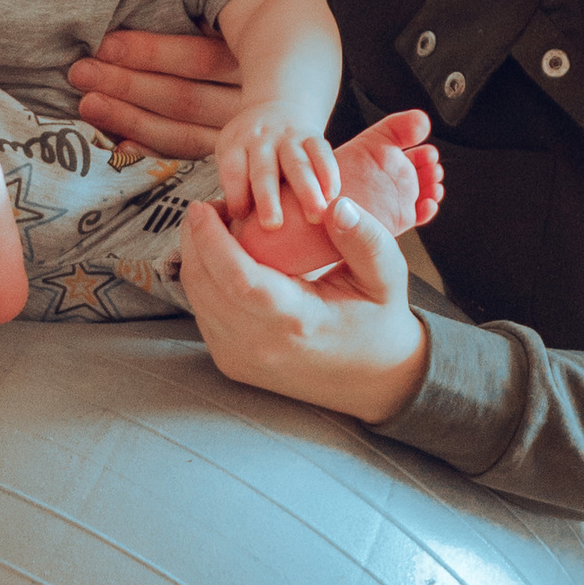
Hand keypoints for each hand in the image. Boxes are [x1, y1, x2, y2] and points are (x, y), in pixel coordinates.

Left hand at [65, 29, 242, 161]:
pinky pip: (185, 158)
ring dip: (128, 117)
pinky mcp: (230, 157)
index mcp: (256, 59)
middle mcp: (253, 102)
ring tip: (87, 102)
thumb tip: (134, 14)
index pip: (197, 60)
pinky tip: (118, 143)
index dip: (150, 53)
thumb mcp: (231, 23)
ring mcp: (244, 137)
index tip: (105, 43)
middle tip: (81, 72)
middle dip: (126, 84)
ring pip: (181, 131)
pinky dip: (150, 150)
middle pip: (183, 97)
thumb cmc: (246, 41)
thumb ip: (199, 14)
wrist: (289, 101)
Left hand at [179, 192, 430, 424]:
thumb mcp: (387, 276)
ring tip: (217, 227)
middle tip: (212, 206)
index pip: (236, 278)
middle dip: (195, 240)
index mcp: (297, 322)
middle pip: (205, 285)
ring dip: (196, 258)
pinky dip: (204, 280)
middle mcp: (260, 346)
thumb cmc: (379, 320)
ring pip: (197, 298)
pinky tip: (222, 258)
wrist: (372, 380)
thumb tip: (337, 204)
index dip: (210, 239)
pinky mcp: (231, 363)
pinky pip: (203, 313)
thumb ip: (366, 238)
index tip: (204, 206)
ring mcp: (240, 359)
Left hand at [213, 101, 343, 231]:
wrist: (275, 109)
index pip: (233, 170)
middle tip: (273, 226)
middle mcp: (261, 140)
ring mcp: (288, 136)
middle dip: (268, 198)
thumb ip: (238, 189)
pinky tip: (334, 195)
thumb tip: (237, 235)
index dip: (235, 193)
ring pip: (297, 163)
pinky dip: (329, 173)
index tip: (240, 217)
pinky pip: (322, 153)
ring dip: (306, 190)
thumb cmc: (250, 152)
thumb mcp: (234, 159)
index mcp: (235, 146)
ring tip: (316, 216)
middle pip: (263, 170)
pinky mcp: (313, 136)